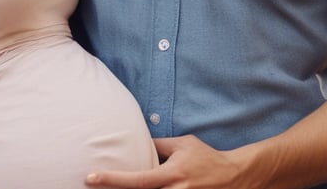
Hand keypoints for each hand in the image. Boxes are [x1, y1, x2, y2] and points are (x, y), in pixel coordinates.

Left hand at [85, 135, 245, 188]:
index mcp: (172, 174)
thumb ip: (159, 145)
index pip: (137, 180)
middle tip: (93, 186)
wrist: (234, 176)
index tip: (91, 177)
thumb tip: (137, 143)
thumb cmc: (205, 157)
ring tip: (109, 188)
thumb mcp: (182, 144)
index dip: (112, 179)